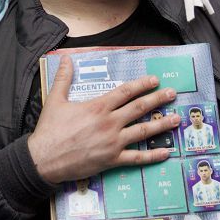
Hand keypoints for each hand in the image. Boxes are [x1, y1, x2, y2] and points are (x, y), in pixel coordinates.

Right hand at [27, 56, 179, 184]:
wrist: (43, 159)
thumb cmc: (49, 130)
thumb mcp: (55, 100)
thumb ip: (64, 78)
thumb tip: (66, 58)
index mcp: (98, 107)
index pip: (126, 92)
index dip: (142, 85)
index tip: (155, 80)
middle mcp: (109, 123)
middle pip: (139, 108)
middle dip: (158, 99)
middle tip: (172, 94)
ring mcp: (113, 142)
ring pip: (143, 131)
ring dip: (161, 124)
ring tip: (176, 119)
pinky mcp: (112, 161)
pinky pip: (137, 158)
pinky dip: (152, 155)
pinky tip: (165, 152)